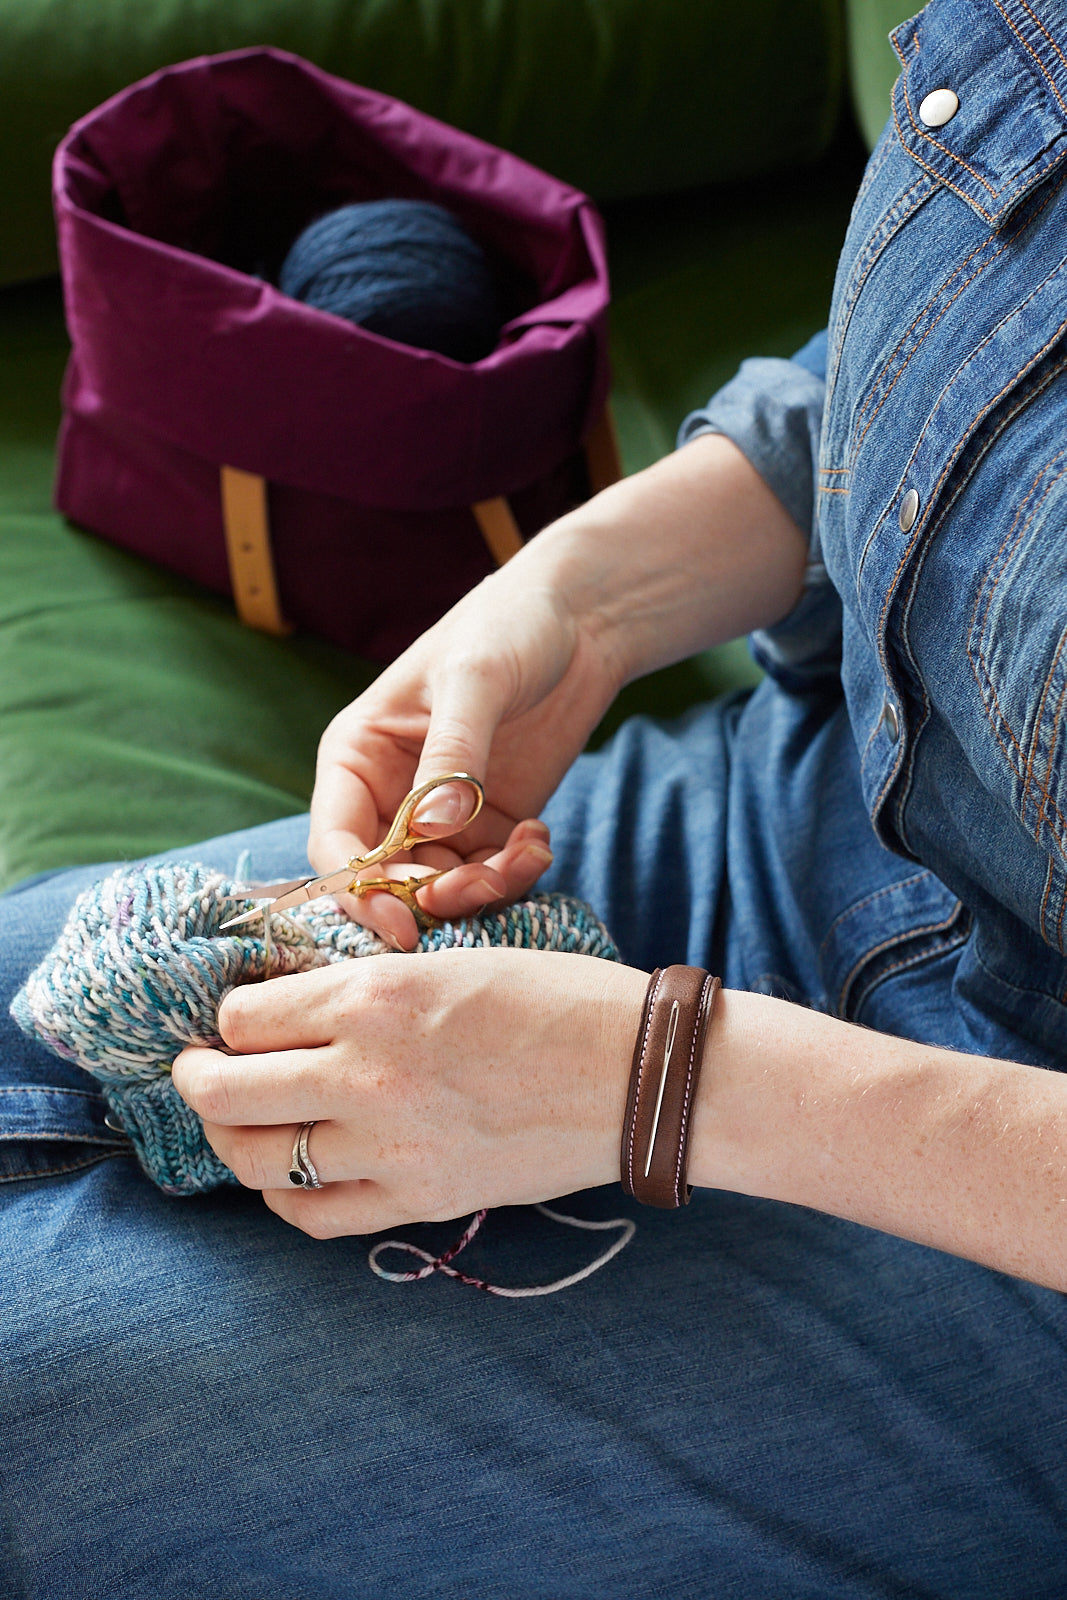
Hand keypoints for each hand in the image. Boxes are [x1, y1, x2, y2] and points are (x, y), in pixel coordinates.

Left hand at [171, 948, 648, 1236]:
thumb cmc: (557, 998)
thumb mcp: (450, 961)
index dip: (228, 1014)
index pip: (244, 1015)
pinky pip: (312, 1215)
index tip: (236, 1016)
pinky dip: (285, 1195)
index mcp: (376, 995)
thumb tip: (290, 1007)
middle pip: (223, 1091)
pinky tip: (294, 1173)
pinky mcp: (419, 1199)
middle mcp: (366, 1073)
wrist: (640, 1074)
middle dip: (197, 1076)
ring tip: (239, 1122)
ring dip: (231, 1138)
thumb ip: (365, 988)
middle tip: (201, 1068)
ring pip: (254, 1161)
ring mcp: (389, 1148)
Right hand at [309, 540, 623, 949]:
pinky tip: (539, 837)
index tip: (403, 923)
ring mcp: (440, 815)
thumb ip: (454, 754)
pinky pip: (490, 875)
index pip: (335, 843)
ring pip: (442, 888)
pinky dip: (515, 873)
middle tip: (484, 887)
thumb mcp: (475, 680)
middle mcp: (388, 795)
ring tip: (527, 852)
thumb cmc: (507, 628)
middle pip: (385, 881)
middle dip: (432, 898)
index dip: (359, 892)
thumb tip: (431, 827)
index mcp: (356, 756)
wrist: (580, 620)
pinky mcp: (490, 824)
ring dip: (483, 889)